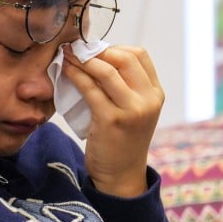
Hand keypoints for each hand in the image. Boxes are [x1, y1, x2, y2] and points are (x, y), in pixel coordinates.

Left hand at [61, 44, 163, 196]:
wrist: (121, 174)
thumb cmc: (120, 139)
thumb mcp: (132, 109)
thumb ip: (123, 85)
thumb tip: (94, 56)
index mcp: (156, 93)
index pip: (139, 55)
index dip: (114, 47)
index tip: (93, 49)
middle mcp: (148, 99)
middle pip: (124, 58)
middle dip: (97, 50)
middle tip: (76, 49)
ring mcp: (132, 110)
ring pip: (106, 71)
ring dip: (83, 59)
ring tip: (67, 56)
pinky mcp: (112, 120)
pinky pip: (90, 88)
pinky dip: (76, 75)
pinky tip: (66, 71)